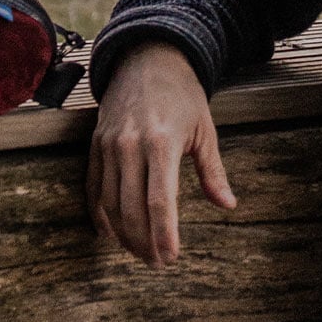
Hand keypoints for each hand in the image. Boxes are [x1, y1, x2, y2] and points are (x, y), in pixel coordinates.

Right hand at [86, 41, 236, 266]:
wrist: (147, 59)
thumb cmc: (182, 95)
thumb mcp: (204, 130)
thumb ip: (212, 171)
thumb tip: (227, 205)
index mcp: (162, 142)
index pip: (159, 201)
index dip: (164, 234)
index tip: (171, 258)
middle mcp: (130, 145)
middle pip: (132, 208)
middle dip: (144, 242)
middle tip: (157, 263)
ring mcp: (108, 145)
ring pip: (110, 202)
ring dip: (124, 234)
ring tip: (139, 252)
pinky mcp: (95, 144)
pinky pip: (93, 187)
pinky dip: (100, 214)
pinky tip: (111, 234)